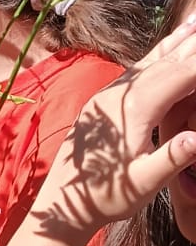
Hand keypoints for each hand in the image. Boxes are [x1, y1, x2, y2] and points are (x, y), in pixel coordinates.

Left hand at [40, 15, 195, 230]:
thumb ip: (171, 159)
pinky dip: (157, 54)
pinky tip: (165, 50)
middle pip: (166, 60)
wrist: (63, 204)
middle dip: (193, 43)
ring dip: (176, 41)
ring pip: (150, 60)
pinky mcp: (104, 101)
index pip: (179, 76)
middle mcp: (120, 94)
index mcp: (134, 111)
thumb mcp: (143, 184)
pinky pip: (137, 69)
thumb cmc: (106, 197)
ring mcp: (109, 95)